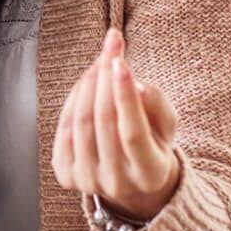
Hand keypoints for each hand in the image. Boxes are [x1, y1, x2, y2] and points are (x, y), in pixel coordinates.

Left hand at [52, 28, 180, 220]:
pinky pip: (63, 127)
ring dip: (88, 84)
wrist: (128, 178)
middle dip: (104, 79)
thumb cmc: (151, 143)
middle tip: (110, 48)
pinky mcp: (65, 174)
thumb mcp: (166, 125)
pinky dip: (73, 100)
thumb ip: (157, 105)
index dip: (125, 96)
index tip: (120, 61)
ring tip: (100, 62)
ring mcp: (87, 180)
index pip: (133, 133)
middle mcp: (116, 183)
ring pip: (80, 122)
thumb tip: (135, 86)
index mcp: (150, 174)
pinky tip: (85, 83)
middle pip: (103, 122)